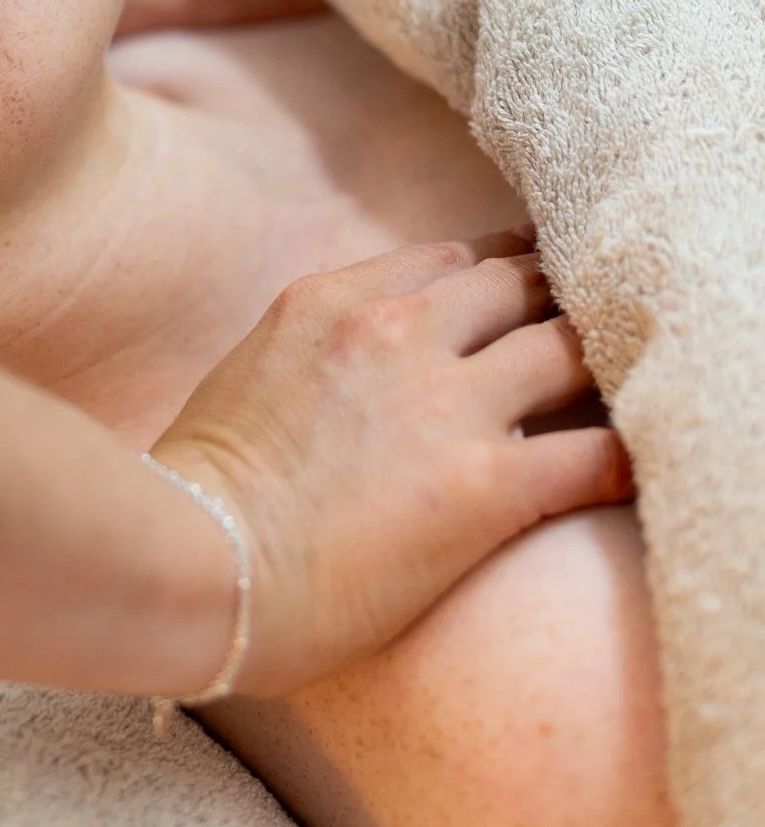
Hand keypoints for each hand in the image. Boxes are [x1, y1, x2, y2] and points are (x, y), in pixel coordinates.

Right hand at [153, 231, 631, 697]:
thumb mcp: (249, 371)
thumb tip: (351, 366)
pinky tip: (627, 468)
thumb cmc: (198, 494)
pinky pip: (594, 453)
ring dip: (592, 369)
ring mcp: (443, 403)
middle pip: (517, 286)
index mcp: (333, 301)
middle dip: (552, 306)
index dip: (494, 278)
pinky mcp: (484, 486)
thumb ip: (315, 345)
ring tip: (611, 393)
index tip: (516, 300)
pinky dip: (620, 457)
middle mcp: (394, 330)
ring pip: (566, 348)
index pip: (448, 259)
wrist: (197, 566)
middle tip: (579, 333)